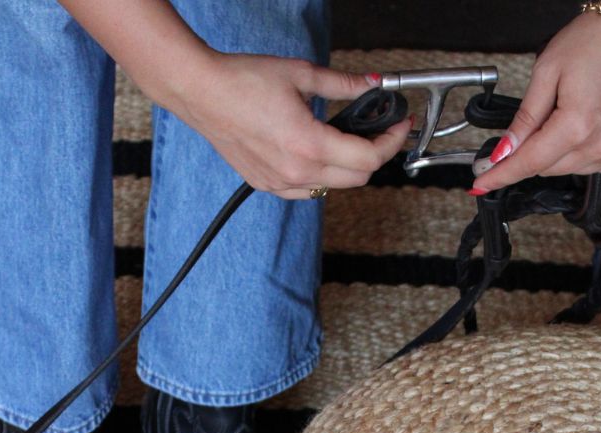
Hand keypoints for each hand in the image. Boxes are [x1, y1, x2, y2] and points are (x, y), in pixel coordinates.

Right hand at [55, 0, 410, 198]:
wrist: (201, 92)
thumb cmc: (243, 80)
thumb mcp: (301, 74)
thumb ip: (343, 84)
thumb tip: (373, 85)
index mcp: (309, 145)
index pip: (368, 159)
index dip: (391, 142)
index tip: (400, 126)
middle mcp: (297, 172)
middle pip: (357, 179)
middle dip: (375, 155)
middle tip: (380, 131)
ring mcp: (281, 183)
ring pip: (334, 187)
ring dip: (348, 168)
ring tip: (346, 139)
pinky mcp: (267, 185)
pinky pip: (308, 190)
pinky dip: (322, 175)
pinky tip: (317, 152)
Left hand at [475, 0, 600, 190]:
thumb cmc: (597, 40)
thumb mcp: (547, 72)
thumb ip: (525, 119)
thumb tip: (503, 151)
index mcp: (578, 125)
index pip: (529, 163)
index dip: (501, 174)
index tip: (482, 183)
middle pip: (548, 168)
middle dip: (531, 154)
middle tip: (533, 125)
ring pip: (571, 169)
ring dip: (558, 153)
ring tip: (567, 115)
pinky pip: (597, 164)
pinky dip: (583, 153)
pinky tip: (586, 127)